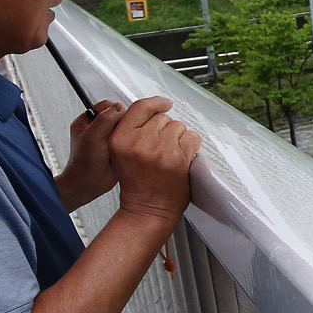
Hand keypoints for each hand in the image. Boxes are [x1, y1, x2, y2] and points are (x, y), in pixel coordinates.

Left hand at [54, 100, 124, 210]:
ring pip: (126, 126)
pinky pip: (130, 138)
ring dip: (129, 133)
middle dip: (124, 122)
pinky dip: (133, 142)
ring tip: (125, 142)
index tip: (120, 119)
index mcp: (88, 121)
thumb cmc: (83, 164)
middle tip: (123, 132)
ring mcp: (109, 137)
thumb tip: (119, 107)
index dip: (116, 110)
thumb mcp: (91, 137)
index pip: (107, 106)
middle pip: (119, 115)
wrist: (89, 184)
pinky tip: (129, 148)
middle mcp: (99, 128)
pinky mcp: (119, 147)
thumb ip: (104, 120)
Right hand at [107, 96, 200, 226]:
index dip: (156, 103)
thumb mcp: (121, 153)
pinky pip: (192, 138)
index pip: (141, 107)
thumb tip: (154, 109)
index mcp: (120, 139)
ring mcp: (161, 149)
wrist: (148, 209)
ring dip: (177, 138)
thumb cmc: (136, 183)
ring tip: (168, 156)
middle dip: (164, 130)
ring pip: (178, 126)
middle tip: (159, 149)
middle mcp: (140, 142)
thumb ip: (132, 131)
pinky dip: (190, 146)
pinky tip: (180, 158)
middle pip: (162, 118)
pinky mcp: (179, 158)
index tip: (164, 104)